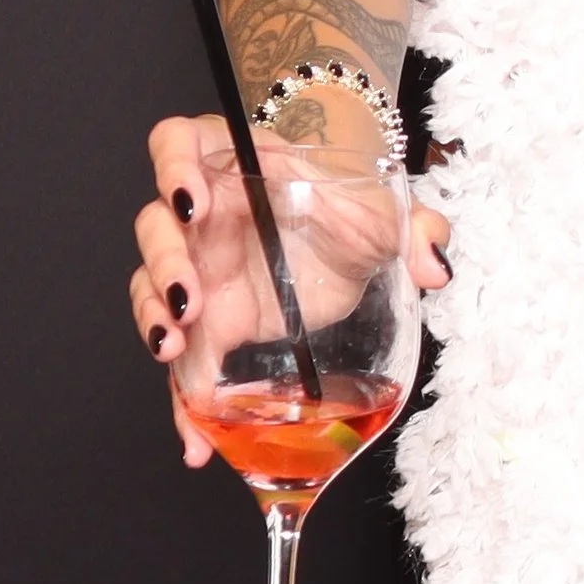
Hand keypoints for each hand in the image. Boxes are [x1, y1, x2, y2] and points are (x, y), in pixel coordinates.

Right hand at [132, 111, 453, 464]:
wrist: (351, 251)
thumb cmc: (353, 213)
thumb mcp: (387, 214)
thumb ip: (417, 229)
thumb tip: (434, 265)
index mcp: (240, 166)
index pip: (180, 143)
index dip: (174, 167)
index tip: (191, 202)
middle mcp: (204, 217)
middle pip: (155, 226)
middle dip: (165, 262)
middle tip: (188, 297)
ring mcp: (199, 272)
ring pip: (150, 289)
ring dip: (152, 319)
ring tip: (174, 350)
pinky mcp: (209, 327)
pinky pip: (181, 363)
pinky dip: (183, 405)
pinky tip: (197, 440)